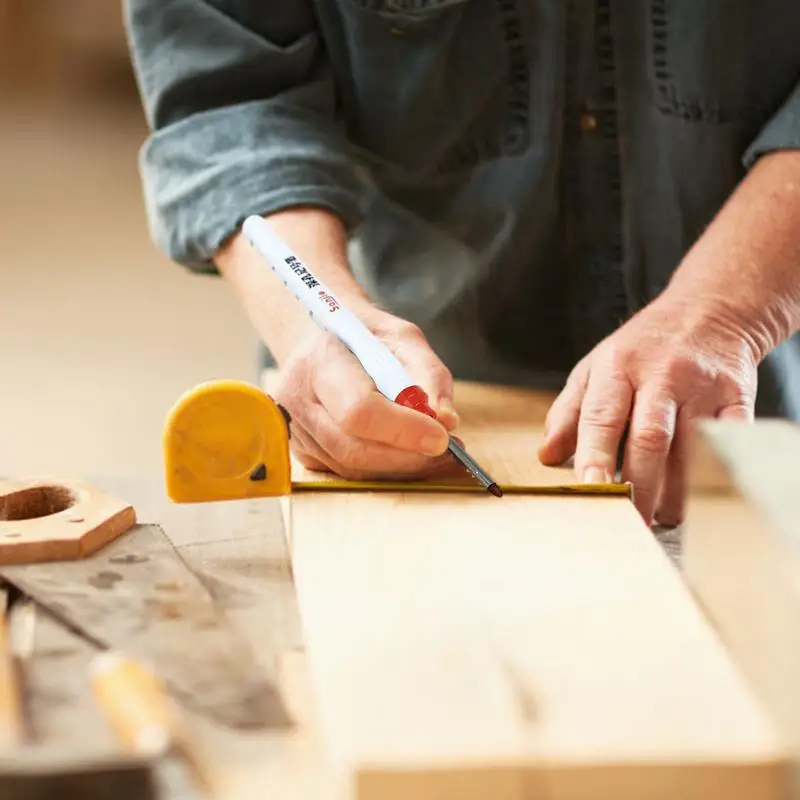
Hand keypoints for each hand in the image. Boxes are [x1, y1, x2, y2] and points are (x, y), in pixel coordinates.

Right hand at [272, 311, 460, 479]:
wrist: (317, 338)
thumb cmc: (361, 335)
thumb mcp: (402, 336)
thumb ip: (428, 374)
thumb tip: (446, 421)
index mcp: (320, 361)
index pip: (359, 410)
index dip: (403, 430)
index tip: (441, 437)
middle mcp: (298, 398)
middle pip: (353, 448)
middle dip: (407, 457)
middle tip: (448, 452)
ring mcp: (296, 429)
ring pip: (351, 467)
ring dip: (400, 468)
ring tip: (434, 454)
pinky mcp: (302, 450)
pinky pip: (345, 472)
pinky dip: (382, 470)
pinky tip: (406, 455)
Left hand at [537, 295, 758, 526]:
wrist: (709, 310)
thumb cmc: (641, 350)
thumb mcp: (595, 369)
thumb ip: (569, 412)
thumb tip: (547, 456)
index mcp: (617, 368)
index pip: (602, 417)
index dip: (595, 456)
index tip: (590, 490)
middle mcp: (661, 375)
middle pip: (650, 438)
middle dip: (638, 487)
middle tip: (628, 522)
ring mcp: (702, 386)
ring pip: (690, 448)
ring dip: (675, 492)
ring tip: (660, 517)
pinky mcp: (737, 396)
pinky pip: (729, 442)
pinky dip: (714, 473)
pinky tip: (699, 497)